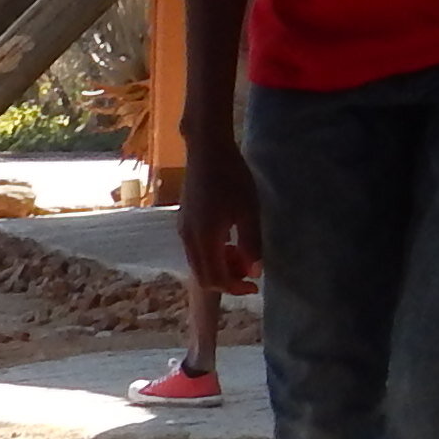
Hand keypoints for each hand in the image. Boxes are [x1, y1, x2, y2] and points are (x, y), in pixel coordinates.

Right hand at [178, 146, 260, 293]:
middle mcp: (189, 241)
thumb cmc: (231, 177)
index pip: (217, 278)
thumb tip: (255, 271)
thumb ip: (251, 243)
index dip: (236, 287)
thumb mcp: (249, 210)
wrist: (206, 151)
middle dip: (227, 280)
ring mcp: (183, 232)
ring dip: (220, 267)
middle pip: (204, 276)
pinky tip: (227, 240)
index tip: (255, 286)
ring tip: (241, 252)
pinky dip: (212, 255)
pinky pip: (195, 251)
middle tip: (250, 270)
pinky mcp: (183, 224)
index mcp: (205, 239)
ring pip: (198, 265)